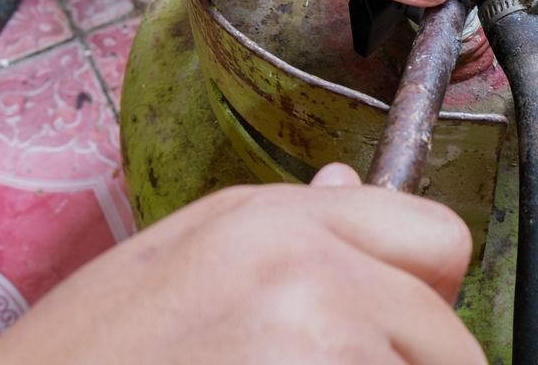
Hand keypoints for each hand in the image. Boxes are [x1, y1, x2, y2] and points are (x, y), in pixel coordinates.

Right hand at [0, 164, 485, 364]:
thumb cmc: (90, 353)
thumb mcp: (188, 253)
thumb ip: (292, 223)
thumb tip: (350, 189)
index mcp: (278, 222)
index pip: (439, 237)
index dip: (430, 290)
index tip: (410, 323)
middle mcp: (312, 272)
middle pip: (448, 331)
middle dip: (414, 360)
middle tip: (340, 364)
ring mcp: (322, 347)